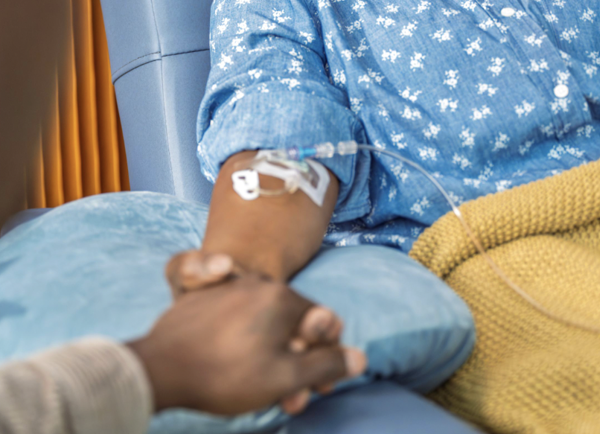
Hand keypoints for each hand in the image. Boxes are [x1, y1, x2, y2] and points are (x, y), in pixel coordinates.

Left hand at [166, 249, 345, 410]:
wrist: (159, 368)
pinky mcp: (206, 300)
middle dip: (300, 359)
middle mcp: (258, 283)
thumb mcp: (285, 377)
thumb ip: (326, 365)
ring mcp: (230, 289)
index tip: (320, 384)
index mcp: (281, 296)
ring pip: (265, 322)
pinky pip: (240, 318)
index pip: (321, 320)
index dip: (326, 354)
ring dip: (274, 354)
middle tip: (295, 395)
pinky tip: (242, 366)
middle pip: (292, 321)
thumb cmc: (226, 373)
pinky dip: (249, 341)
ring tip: (268, 389)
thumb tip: (361, 357)